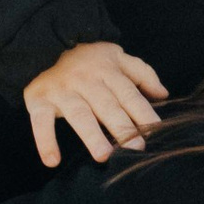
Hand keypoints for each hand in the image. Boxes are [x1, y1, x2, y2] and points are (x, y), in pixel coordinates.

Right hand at [21, 38, 165, 166]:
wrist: (45, 42)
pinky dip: (45, 141)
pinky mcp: (39, 100)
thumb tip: (163, 95)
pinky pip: (41, 121)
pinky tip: (52, 161)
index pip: (129, 94)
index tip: (156, 130)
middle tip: (135, 147)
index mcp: (107, 71)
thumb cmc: (88, 59)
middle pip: (106, 105)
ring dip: (90, 134)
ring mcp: (62, 90)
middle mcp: (85, 80)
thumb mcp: (116, 57)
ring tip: (103, 155)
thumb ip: (142, 74)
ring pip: (78, 114)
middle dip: (122, 126)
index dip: (143, 112)